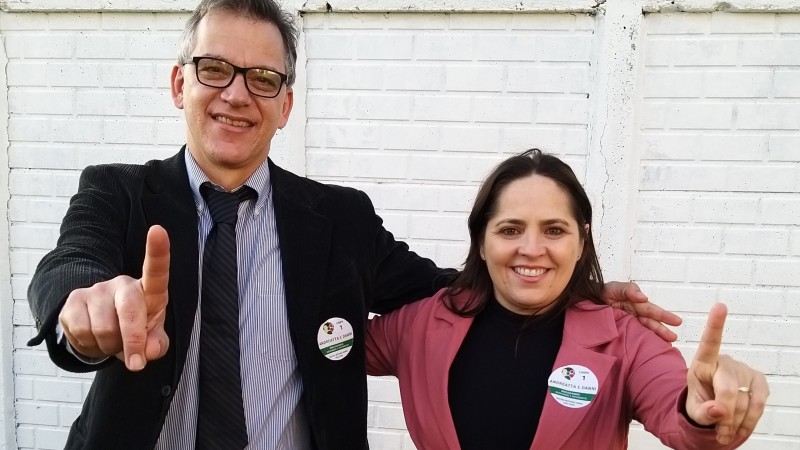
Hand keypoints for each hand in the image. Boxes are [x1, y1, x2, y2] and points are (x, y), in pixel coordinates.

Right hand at [58, 225, 170, 370]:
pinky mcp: (72, 302)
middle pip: (129, 312)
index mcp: (148, 291)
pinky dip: (90, 347)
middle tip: (136, 364)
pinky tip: (94, 339)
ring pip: (104, 329)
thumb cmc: (135, 328)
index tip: (158, 230)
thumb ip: (157, 345)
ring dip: (109, 347)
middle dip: (133, 342)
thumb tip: (149, 351)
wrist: (100, 328)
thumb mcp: (152, 338)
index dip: (158, 252)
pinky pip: (81, 333)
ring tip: (112, 342)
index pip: (156, 271)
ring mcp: (95, 290)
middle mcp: (122, 284)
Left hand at [602, 281, 682, 341]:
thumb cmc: (603, 292)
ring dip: (654, 337)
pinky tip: (650, 349)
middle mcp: (634, 314)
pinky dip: (642, 342)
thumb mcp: (615, 287)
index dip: (661, 315)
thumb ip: (628, 290)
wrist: (586, 300)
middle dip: (661, 329)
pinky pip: (632, 337)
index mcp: (635, 304)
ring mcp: (628, 323)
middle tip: (673, 338)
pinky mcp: (621, 330)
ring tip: (666, 346)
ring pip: (643, 330)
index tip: (676, 322)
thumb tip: (643, 298)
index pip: (650, 310)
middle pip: (649, 322)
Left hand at [686, 303, 768, 444]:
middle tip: (718, 434)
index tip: (720, 306)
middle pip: (727, 389)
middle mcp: (724, 362)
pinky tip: (739, 428)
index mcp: (702, 362)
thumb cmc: (700, 402)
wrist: (712, 409)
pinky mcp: (759, 382)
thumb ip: (702, 412)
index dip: (715, 324)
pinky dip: (749, 422)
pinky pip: (758, 405)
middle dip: (723, 415)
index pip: (709, 342)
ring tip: (724, 432)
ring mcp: (744, 371)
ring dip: (735, 423)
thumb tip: (719, 411)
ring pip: (744, 402)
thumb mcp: (693, 410)